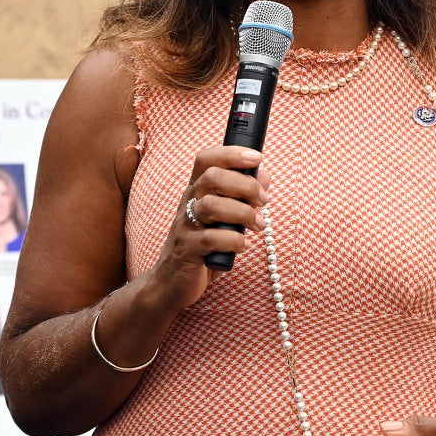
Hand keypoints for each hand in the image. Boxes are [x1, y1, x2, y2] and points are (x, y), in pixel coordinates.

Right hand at [148, 146, 269, 309]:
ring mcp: (185, 226)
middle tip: (263, 201)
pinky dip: (234, 241)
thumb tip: (264, 175)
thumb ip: (243, 196)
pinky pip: (211, 239)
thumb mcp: (224, 219)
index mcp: (196, 191)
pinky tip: (244, 246)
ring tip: (259, 226)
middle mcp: (188, 203)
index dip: (231, 153)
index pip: (206, 159)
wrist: (171, 283)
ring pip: (211, 205)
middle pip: (212, 177)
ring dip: (243, 213)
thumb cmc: (202, 247)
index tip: (256, 158)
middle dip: (245, 185)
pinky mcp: (187, 250)